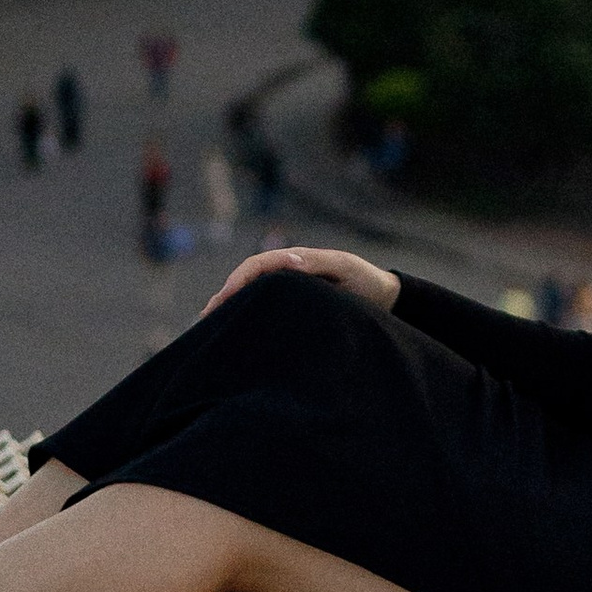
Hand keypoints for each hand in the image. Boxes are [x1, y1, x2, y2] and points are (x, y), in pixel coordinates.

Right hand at [202, 244, 398, 318]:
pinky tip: (236, 331)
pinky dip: (246, 315)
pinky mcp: (294, 306)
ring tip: (211, 326)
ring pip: (253, 294)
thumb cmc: (365, 281)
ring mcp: (289, 289)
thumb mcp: (345, 268)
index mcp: (297, 260)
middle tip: (206, 318)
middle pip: (248, 279)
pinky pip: (265, 307)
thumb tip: (290, 260)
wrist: (384, 296)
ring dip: (232, 306)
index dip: (240, 279)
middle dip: (226, 295)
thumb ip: (319, 263)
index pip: (259, 265)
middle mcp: (288, 272)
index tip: (225, 298)